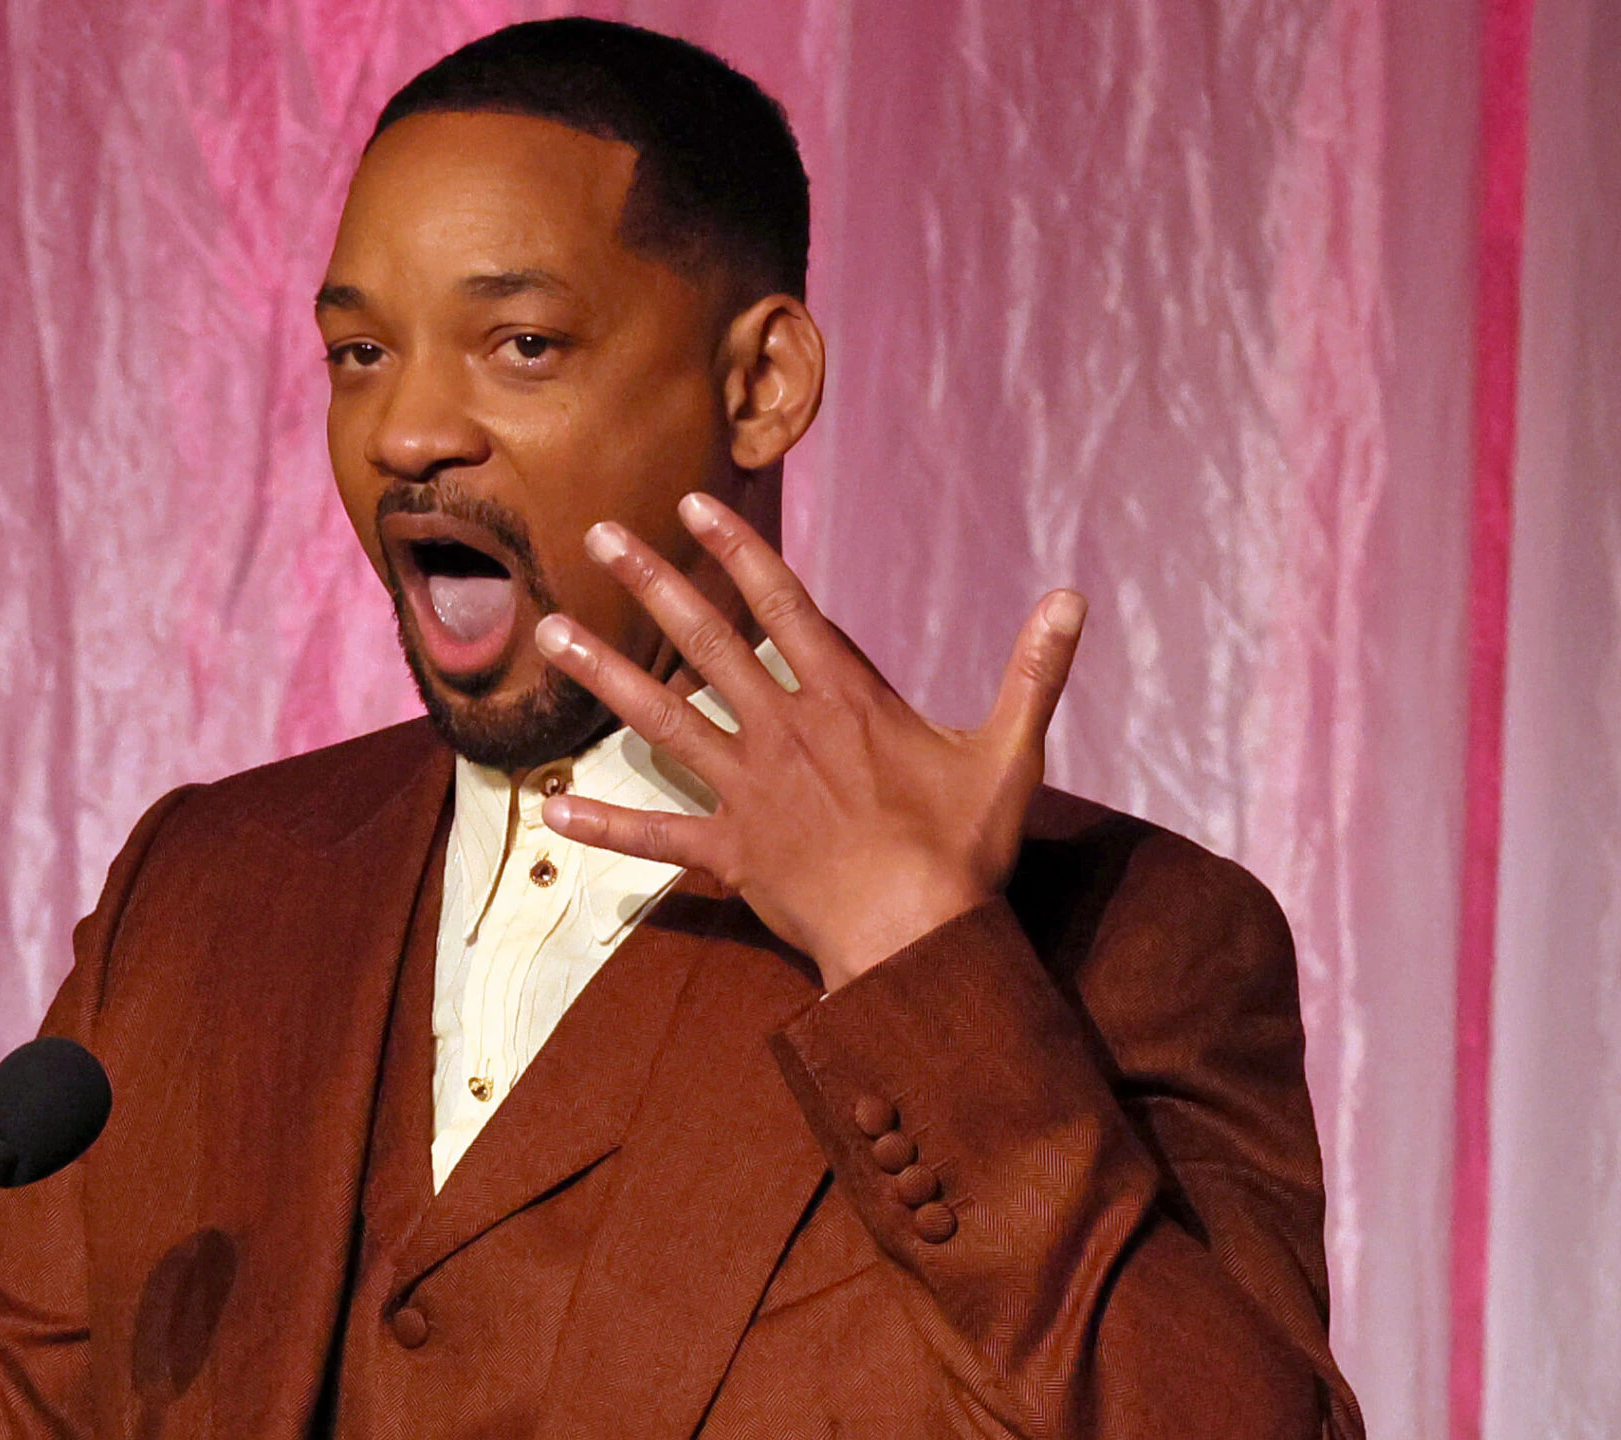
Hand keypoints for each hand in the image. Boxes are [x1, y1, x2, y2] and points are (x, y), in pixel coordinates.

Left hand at [534, 492, 1084, 990]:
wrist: (919, 937)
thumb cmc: (965, 849)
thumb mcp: (1010, 753)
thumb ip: (1033, 672)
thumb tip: (1072, 599)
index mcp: (844, 700)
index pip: (784, 603)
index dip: (739, 549)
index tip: (693, 505)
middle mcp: (783, 731)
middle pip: (706, 640)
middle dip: (652, 582)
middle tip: (597, 536)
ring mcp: (748, 790)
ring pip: (661, 718)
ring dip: (602, 674)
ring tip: (548, 631)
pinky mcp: (730, 852)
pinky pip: (655, 837)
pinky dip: (604, 828)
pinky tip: (551, 812)